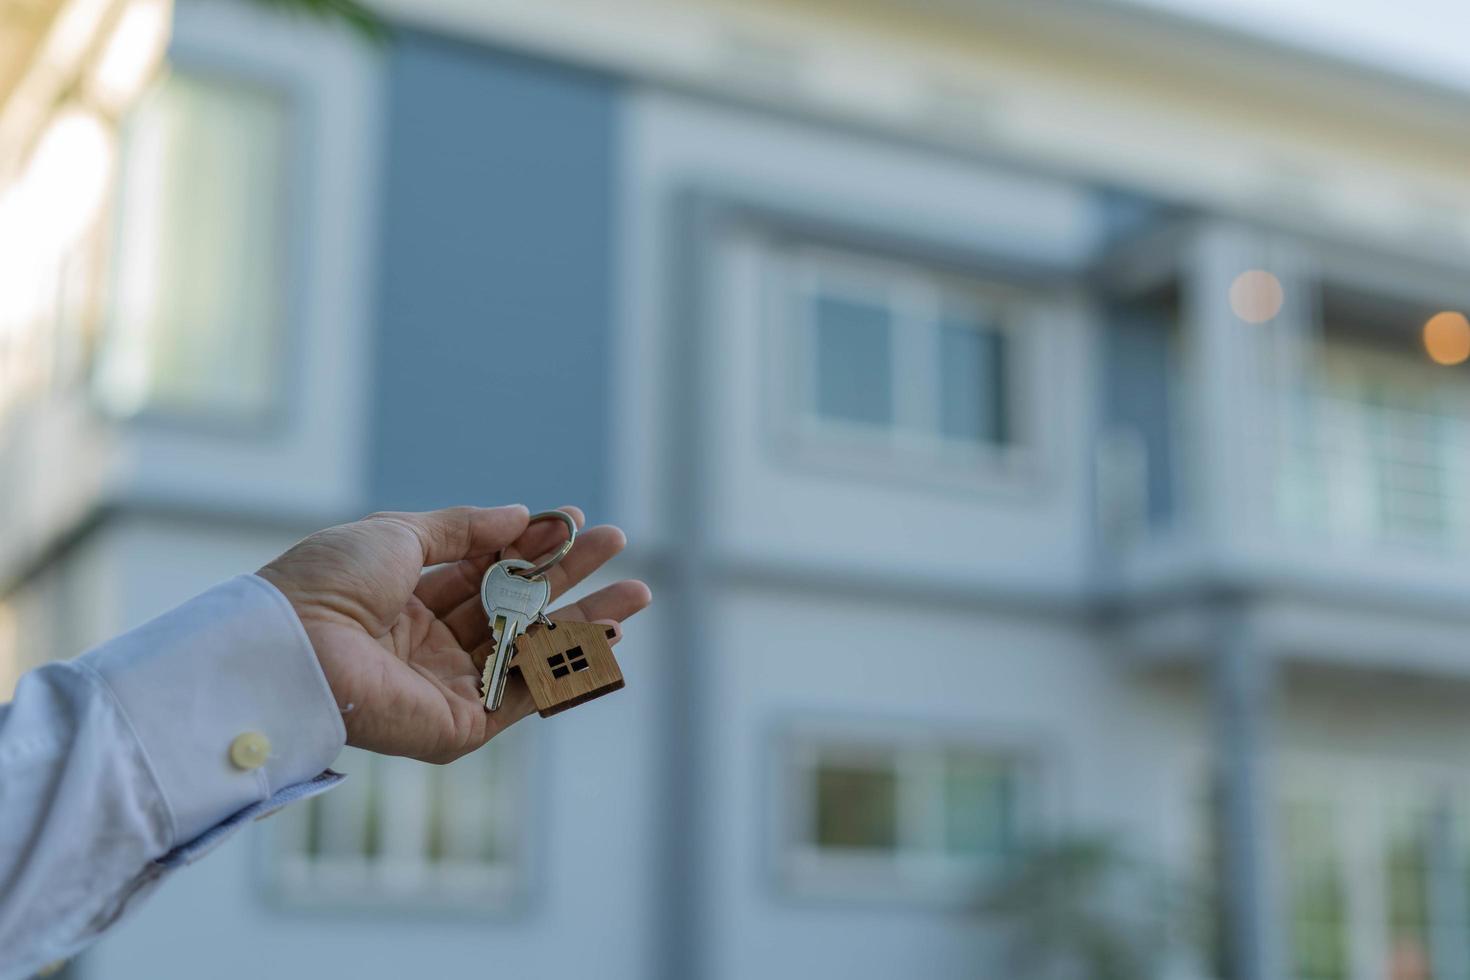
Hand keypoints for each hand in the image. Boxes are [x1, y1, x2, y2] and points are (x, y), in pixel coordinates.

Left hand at [257, 504, 650, 761]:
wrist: (296, 646)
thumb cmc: (330, 584)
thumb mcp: (399, 534)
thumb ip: (464, 528)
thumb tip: (521, 515)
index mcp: (406, 600)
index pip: (483, 571)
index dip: (529, 545)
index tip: (571, 520)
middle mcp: (429, 645)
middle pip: (515, 607)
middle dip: (569, 576)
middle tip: (616, 544)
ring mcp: (448, 686)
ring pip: (530, 649)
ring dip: (586, 620)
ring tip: (636, 592)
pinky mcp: (460, 725)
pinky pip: (525, 692)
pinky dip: (569, 666)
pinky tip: (608, 632)